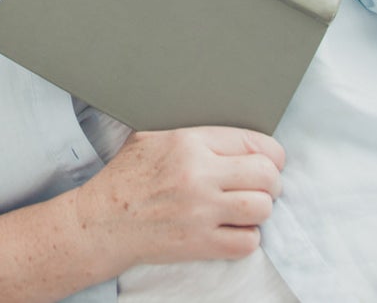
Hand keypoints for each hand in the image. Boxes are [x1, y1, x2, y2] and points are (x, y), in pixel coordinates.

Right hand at [74, 127, 283, 270]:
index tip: (271, 160)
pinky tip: (234, 229)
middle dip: (271, 181)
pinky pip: (247, 242)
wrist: (104, 220)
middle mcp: (199, 175)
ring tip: (248, 207)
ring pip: (262, 208)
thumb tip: (228, 132)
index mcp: (189, 142)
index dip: (271, 153)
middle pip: (266, 175)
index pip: (254, 142)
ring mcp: (201, 211)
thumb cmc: (127, 176)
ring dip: (261, 209)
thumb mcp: (152, 136)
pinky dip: (248, 237)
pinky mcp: (200, 244)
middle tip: (263, 185)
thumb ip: (192, 132)